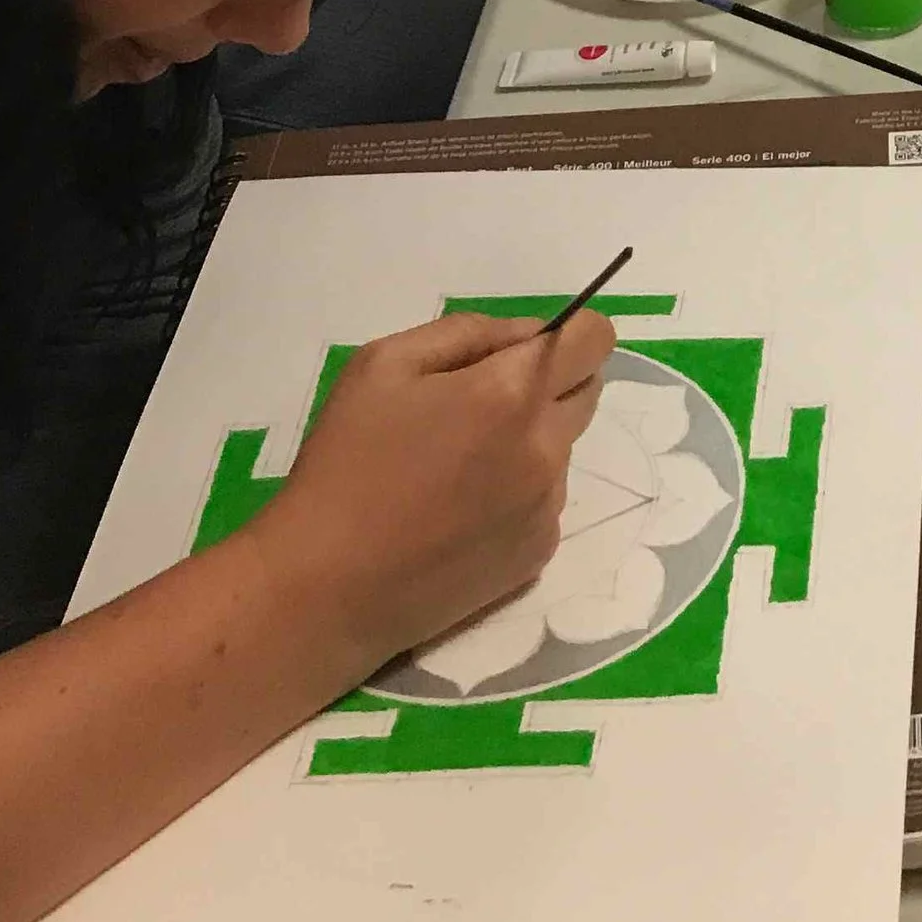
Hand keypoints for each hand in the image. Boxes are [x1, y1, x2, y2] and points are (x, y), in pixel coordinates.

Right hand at [258, 307, 613, 675]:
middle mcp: (546, 449)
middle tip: (478, 407)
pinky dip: (518, 493)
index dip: (569, 334)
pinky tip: (460, 512)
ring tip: (456, 468)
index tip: (525, 350)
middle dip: (549, 384)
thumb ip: (469, 333)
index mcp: (511, 393)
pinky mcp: (538, 554)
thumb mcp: (385, 364)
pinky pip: (546, 500)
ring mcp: (547, 507)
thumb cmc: (346, 463)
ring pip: (562, 447)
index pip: (594, 339)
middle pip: (587, 390)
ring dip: (529, 441)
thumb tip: (527, 334)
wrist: (327, 588)